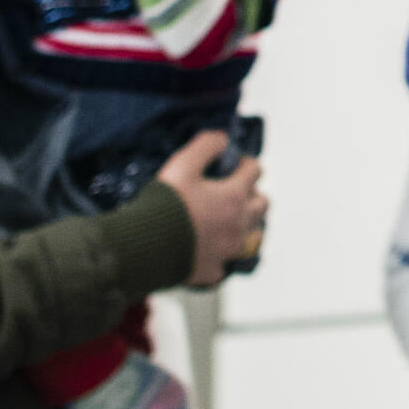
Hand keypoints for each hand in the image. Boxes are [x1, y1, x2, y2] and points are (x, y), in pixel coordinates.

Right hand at [156, 130, 266, 286]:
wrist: (147, 247)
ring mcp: (229, 249)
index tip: (235, 163)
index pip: (255, 171)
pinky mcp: (214, 270)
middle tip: (236, 192)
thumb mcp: (182, 165)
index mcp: (234, 196)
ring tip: (231, 222)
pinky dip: (221, 257)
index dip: (246, 163)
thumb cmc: (166, 204)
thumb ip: (205, 146)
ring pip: (253, 237)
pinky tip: (211, 252)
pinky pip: (225, 263)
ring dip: (246, 227)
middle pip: (262, 205)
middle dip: (253, 195)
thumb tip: (223, 139)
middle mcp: (238, 223)